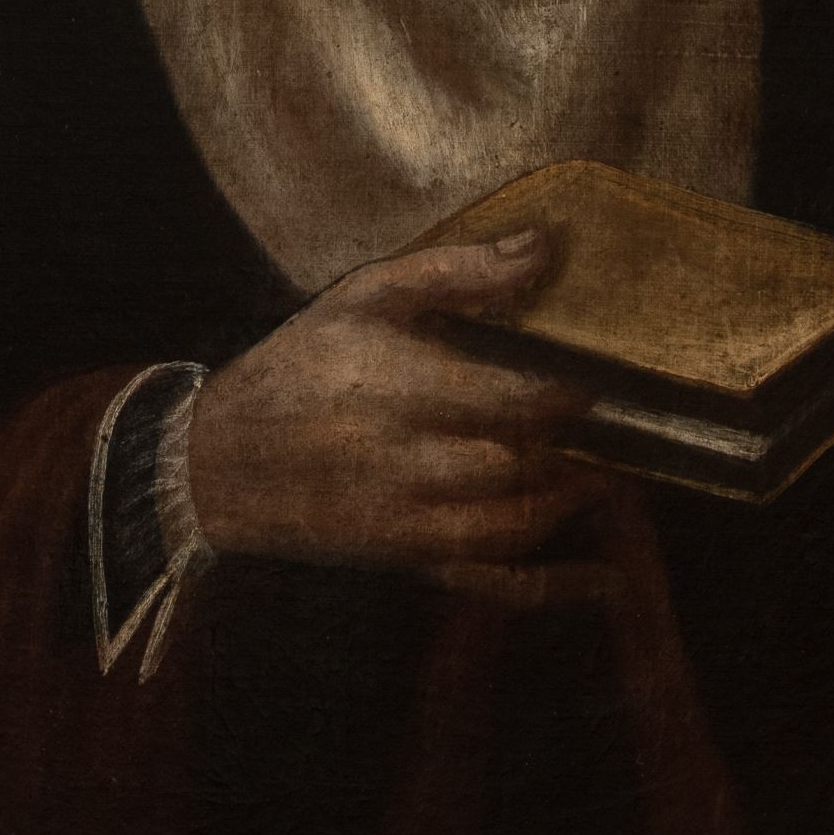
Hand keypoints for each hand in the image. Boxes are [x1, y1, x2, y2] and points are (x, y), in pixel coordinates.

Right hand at [185, 227, 596, 595]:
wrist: (220, 461)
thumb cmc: (299, 365)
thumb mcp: (364, 297)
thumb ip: (455, 272)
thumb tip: (543, 246)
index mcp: (399, 390)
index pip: (509, 400)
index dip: (566, 395)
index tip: (598, 379)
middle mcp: (406, 463)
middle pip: (516, 466)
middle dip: (572, 449)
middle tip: (613, 428)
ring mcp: (408, 522)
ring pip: (511, 526)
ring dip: (567, 503)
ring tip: (604, 477)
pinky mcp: (407, 561)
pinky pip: (489, 584)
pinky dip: (551, 588)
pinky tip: (602, 582)